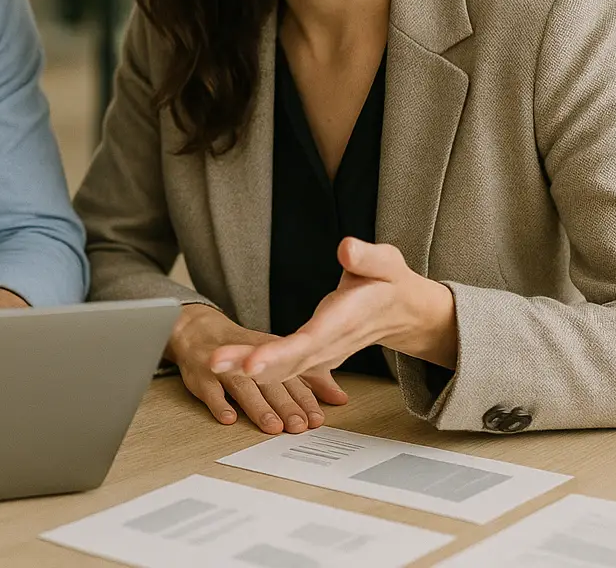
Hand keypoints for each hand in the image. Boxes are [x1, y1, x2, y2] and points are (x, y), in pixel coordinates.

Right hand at [167, 303, 348, 433]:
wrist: (198, 330)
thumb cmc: (242, 348)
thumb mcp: (278, 357)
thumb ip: (310, 378)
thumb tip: (339, 398)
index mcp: (270, 354)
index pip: (291, 378)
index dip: (304, 399)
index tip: (316, 419)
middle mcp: (248, 361)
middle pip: (269, 384)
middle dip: (285, 405)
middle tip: (298, 426)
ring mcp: (223, 368)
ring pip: (243, 388)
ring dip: (258, 407)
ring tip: (271, 425)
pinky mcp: (199, 375)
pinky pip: (209, 391)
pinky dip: (218, 404)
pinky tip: (228, 417)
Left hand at [211, 238, 457, 384]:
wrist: (403, 311)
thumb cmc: (390, 283)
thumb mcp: (386, 263)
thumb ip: (367, 258)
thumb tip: (346, 249)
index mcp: (344, 322)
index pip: (309, 342)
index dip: (280, 353)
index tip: (252, 362)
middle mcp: (330, 343)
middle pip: (287, 359)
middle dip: (250, 363)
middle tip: (214, 362)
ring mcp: (321, 353)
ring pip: (282, 366)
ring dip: (246, 366)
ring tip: (213, 362)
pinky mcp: (313, 353)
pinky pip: (284, 365)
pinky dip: (258, 368)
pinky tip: (229, 366)